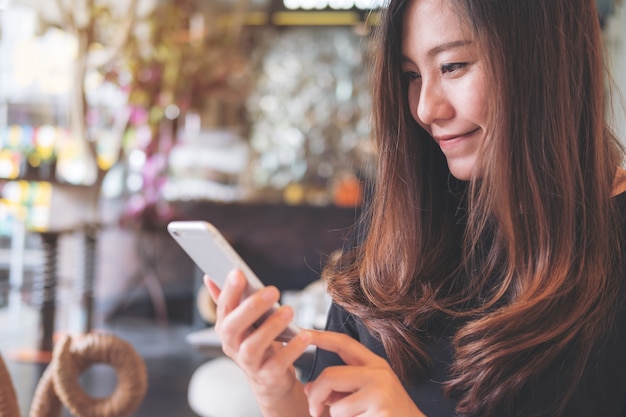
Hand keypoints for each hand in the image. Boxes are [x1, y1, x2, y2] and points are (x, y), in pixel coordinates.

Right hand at [204, 270, 312, 411]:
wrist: (270, 379)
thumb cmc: (258, 342)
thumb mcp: (243, 322)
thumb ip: (229, 300)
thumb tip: (209, 277)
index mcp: (226, 328)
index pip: (224, 307)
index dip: (229, 290)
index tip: (239, 272)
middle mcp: (232, 346)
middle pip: (233, 327)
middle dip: (251, 307)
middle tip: (273, 290)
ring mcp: (248, 363)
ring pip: (253, 346)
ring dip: (271, 327)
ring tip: (289, 311)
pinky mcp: (267, 376)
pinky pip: (278, 363)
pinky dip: (292, 349)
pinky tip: (305, 335)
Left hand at [305, 331, 426, 416]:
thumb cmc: (387, 414)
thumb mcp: (364, 395)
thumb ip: (339, 387)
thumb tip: (308, 388)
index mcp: (374, 365)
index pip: (344, 343)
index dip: (322, 336)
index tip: (302, 332)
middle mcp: (379, 373)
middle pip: (330, 375)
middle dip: (315, 395)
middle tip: (314, 411)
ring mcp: (380, 390)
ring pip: (335, 404)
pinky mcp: (379, 408)